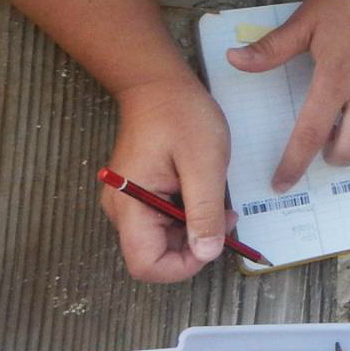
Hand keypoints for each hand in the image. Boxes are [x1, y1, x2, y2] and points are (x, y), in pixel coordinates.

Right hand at [101, 77, 233, 282]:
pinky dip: (190, 217)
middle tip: (226, 215)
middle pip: (156, 256)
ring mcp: (130, 203)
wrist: (159, 85)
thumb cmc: (181, 116)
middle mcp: (122, 210)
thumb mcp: (203, 164)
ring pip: (163, 241)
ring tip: (219, 201)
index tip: (215, 241)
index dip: (183, 266)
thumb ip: (204, 212)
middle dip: (196, 246)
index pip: (146, 265)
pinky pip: (165, 222)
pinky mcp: (141, 196)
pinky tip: (206, 194)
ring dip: (196, 230)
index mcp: (130, 205)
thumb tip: (207, 253)